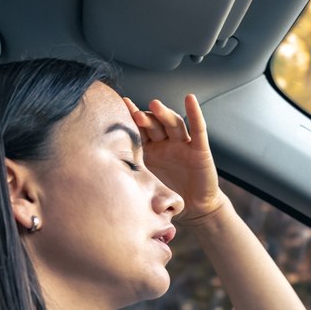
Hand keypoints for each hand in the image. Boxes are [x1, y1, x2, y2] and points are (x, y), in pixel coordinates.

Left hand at [124, 94, 227, 224]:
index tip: (120, 106)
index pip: (140, 131)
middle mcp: (166, 144)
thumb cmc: (170, 197)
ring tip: (154, 106)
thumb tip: (110, 183)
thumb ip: (134, 182)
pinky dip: (194, 114)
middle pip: (155, 125)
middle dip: (145, 118)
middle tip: (134, 113)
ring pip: (173, 124)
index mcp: (151, 151)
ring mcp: (183, 145)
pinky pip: (198, 130)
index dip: (131, 119)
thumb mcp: (148, 188)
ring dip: (164, 114)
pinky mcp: (200, 150)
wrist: (195, 209)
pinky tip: (190, 100)